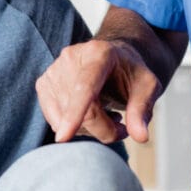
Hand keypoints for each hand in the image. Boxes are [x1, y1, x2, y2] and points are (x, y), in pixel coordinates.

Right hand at [36, 39, 161, 144]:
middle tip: (122, 129)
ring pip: (65, 119)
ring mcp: (53, 71)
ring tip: (107, 117)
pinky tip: (89, 115)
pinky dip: (73, 126)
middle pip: (81, 111)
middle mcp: (71, 58)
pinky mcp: (43, 84)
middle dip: (104, 130)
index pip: (85, 87)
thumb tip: (140, 137)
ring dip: (89, 130)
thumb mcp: (148, 87)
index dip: (75, 113)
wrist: (113, 58)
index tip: (64, 136)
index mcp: (99, 53)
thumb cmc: (129, 72)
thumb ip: (142, 109)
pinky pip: (55, 120)